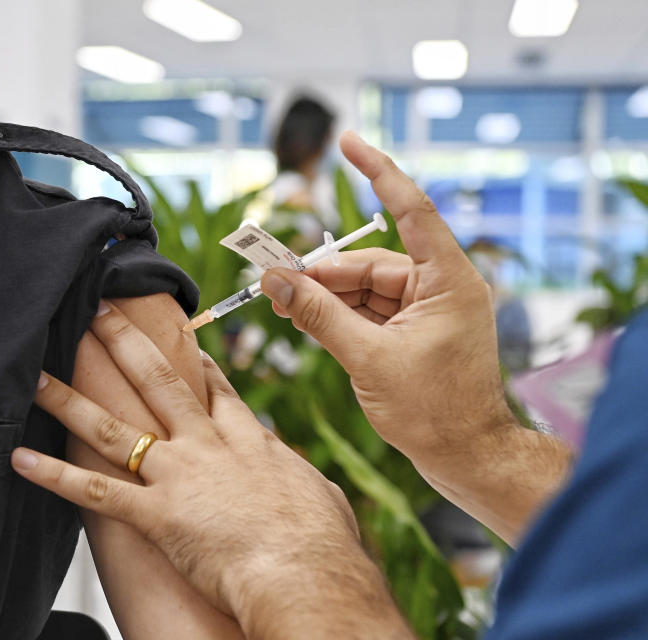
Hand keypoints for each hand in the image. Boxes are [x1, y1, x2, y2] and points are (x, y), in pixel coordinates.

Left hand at [11, 302, 408, 639]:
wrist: (307, 573)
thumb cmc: (323, 545)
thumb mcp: (324, 501)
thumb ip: (308, 486)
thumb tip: (313, 489)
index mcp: (249, 441)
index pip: (216, 391)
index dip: (195, 363)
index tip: (178, 340)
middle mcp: (207, 446)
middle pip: (158, 382)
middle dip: (124, 343)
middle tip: (98, 314)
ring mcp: (178, 475)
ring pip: (113, 427)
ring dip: (69, 399)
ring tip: (38, 374)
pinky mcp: (156, 514)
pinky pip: (96, 493)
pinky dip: (54, 476)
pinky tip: (21, 458)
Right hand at [259, 131, 570, 543]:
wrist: (464, 458)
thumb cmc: (434, 412)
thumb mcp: (367, 359)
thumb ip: (318, 315)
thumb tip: (274, 281)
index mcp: (448, 281)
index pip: (411, 210)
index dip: (377, 173)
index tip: (348, 142)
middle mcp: (439, 286)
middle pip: (369, 260)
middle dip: (319, 270)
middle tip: (271, 275)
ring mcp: (426, 309)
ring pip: (363, 286)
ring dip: (322, 294)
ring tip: (278, 301)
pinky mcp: (412, 331)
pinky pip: (367, 309)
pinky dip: (336, 312)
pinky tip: (301, 315)